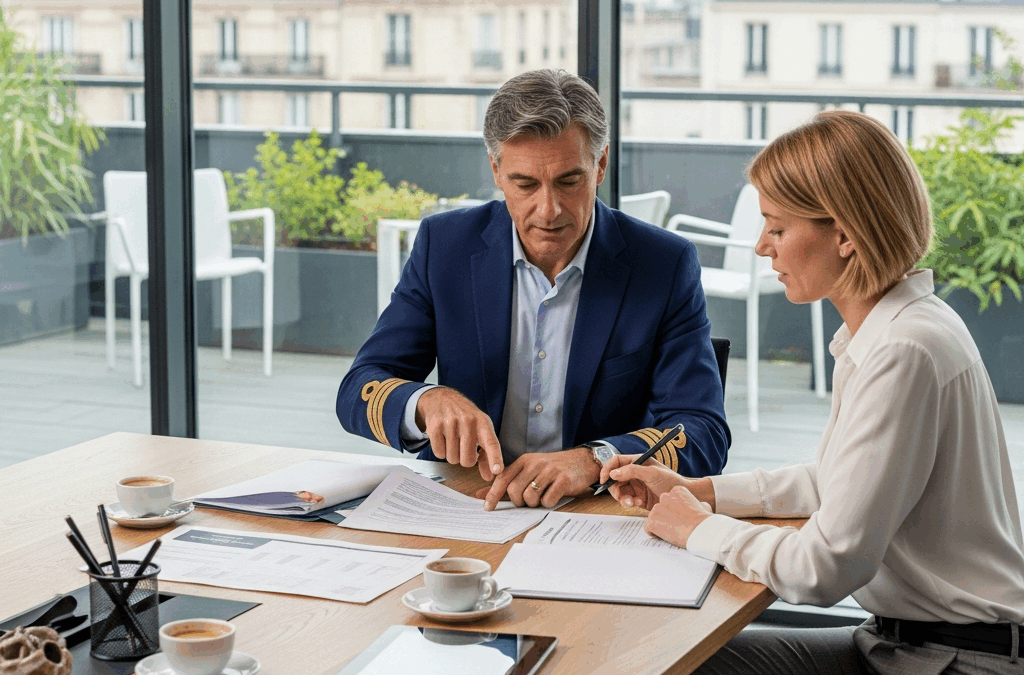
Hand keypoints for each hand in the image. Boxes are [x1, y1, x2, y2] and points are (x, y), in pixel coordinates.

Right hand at [416, 387, 503, 480]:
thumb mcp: (480, 430)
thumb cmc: (465, 418)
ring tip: (452, 440)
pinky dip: (441, 451)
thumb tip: (489, 476)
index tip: (497, 470)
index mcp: (483, 422)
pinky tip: (443, 438)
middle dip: (465, 459)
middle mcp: (468, 421)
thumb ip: (486, 454)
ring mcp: (451, 423)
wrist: (442, 399)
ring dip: (452, 454)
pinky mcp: (435, 426)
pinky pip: (439, 453)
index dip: (495, 458)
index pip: (491, 442)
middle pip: (468, 460)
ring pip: (452, 458)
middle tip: (463, 447)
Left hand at [474, 448, 600, 509]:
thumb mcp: (529, 470)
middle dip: (519, 502)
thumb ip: (506, 483)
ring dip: (534, 503)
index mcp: (524, 461)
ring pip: (530, 497)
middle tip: (528, 501)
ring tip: (542, 497)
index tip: (488, 508)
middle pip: (515, 491)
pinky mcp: (563, 480)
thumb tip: (480, 495)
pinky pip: (547, 500)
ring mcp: (549, 471)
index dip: (493, 494)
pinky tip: (553, 496)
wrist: (582, 461)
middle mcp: (535, 464)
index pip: (503, 478)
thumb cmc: (553, 469)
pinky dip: (548, 503)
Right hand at [598, 456, 715, 511]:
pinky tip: (639, 503)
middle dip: (616, 488)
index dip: (608, 469)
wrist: (681, 499)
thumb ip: (632, 471)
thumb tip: (613, 473)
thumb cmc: (671, 481)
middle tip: (620, 496)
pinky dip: (629, 503)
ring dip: (623, 498)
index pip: (617, 462)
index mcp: (637, 462)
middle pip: (615, 479)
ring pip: (620, 491)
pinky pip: (627, 500)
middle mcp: (634, 473)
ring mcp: (636, 486)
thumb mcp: (652, 473)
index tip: (603, 479)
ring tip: (632, 503)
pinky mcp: (638, 498)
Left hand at [644, 485, 713, 548]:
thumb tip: (700, 505)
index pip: (670, 499)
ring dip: (660, 524)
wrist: (699, 531)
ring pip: (654, 517)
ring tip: (672, 532)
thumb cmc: (703, 520)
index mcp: (677, 491)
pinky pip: (648, 528)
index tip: (681, 518)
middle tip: (675, 525)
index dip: (674, 510)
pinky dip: (654, 533)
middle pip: (660, 507)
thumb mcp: (704, 506)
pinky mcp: (652, 521)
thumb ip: (696, 503)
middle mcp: (665, 496)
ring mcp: (657, 508)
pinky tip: (664, 536)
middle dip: (665, 516)